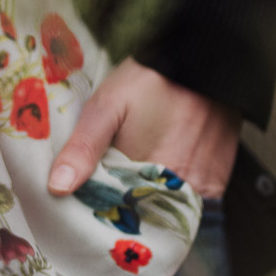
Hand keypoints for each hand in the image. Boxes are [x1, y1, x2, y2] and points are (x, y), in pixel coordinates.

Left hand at [47, 59, 240, 199]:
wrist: (203, 60)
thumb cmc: (149, 82)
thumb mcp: (107, 106)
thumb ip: (83, 148)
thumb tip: (57, 188)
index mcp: (146, 171)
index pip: (116, 211)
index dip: (102, 210)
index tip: (88, 206)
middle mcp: (178, 186)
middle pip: (144, 215)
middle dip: (126, 210)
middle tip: (111, 193)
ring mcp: (202, 187)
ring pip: (168, 211)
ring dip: (151, 204)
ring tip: (136, 185)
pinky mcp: (217, 183)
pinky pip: (192, 204)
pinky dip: (175, 197)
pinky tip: (160, 180)